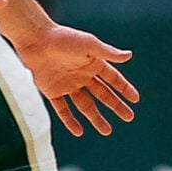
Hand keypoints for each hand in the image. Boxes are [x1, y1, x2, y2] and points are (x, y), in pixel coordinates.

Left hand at [15, 25, 138, 135]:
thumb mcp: (89, 44)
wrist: (36, 40)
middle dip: (116, 106)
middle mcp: (82, 75)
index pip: (113, 79)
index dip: (125, 88)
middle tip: (129, 117)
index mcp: (93, 63)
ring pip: (85, 105)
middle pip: (103, 94)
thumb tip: (129, 55)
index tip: (136, 99)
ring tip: (107, 131)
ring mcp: (68, 84)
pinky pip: (63, 109)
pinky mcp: (52, 91)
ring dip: (96, 117)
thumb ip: (108, 52)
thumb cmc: (64, 38)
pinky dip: (70, 121)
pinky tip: (79, 132)